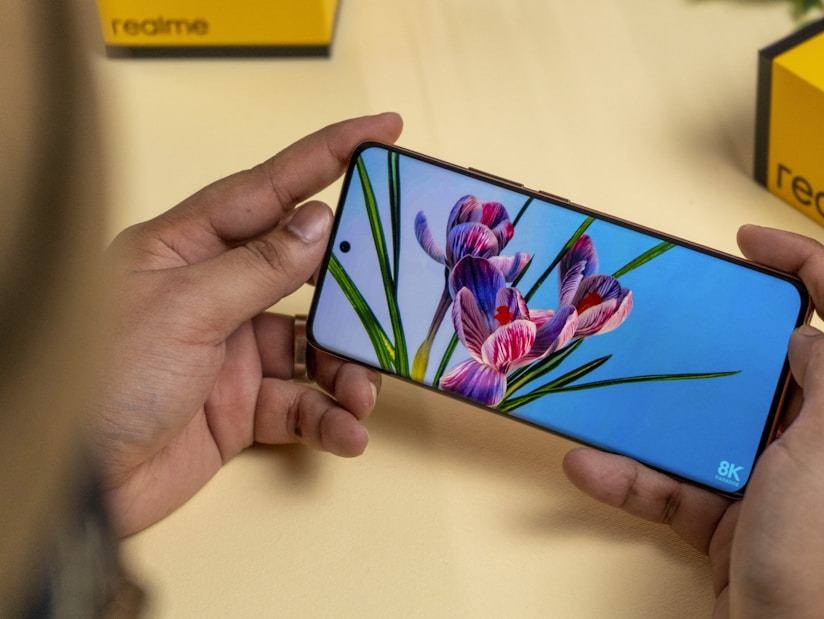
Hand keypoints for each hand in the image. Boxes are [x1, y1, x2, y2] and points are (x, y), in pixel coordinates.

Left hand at [90, 113, 403, 535]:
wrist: (76, 486)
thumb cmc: (101, 379)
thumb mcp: (186, 309)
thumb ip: (260, 267)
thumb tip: (320, 220)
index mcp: (188, 248)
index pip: (270, 188)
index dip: (329, 155)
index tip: (383, 131)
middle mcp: (214, 293)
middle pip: (308, 273)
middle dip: (355, 291)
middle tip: (396, 296)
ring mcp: (231, 352)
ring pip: (316, 345)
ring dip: (348, 369)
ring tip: (361, 394)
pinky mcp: (242, 408)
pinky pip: (304, 404)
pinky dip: (331, 417)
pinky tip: (347, 430)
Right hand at [564, 225, 823, 617]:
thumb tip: (805, 340)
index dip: (809, 266)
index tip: (748, 242)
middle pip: (783, 362)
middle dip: (729, 332)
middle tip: (682, 305)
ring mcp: (788, 486)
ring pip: (722, 422)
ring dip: (666, 408)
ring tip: (623, 377)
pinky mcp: (740, 524)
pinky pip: (683, 484)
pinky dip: (638, 474)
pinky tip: (593, 463)